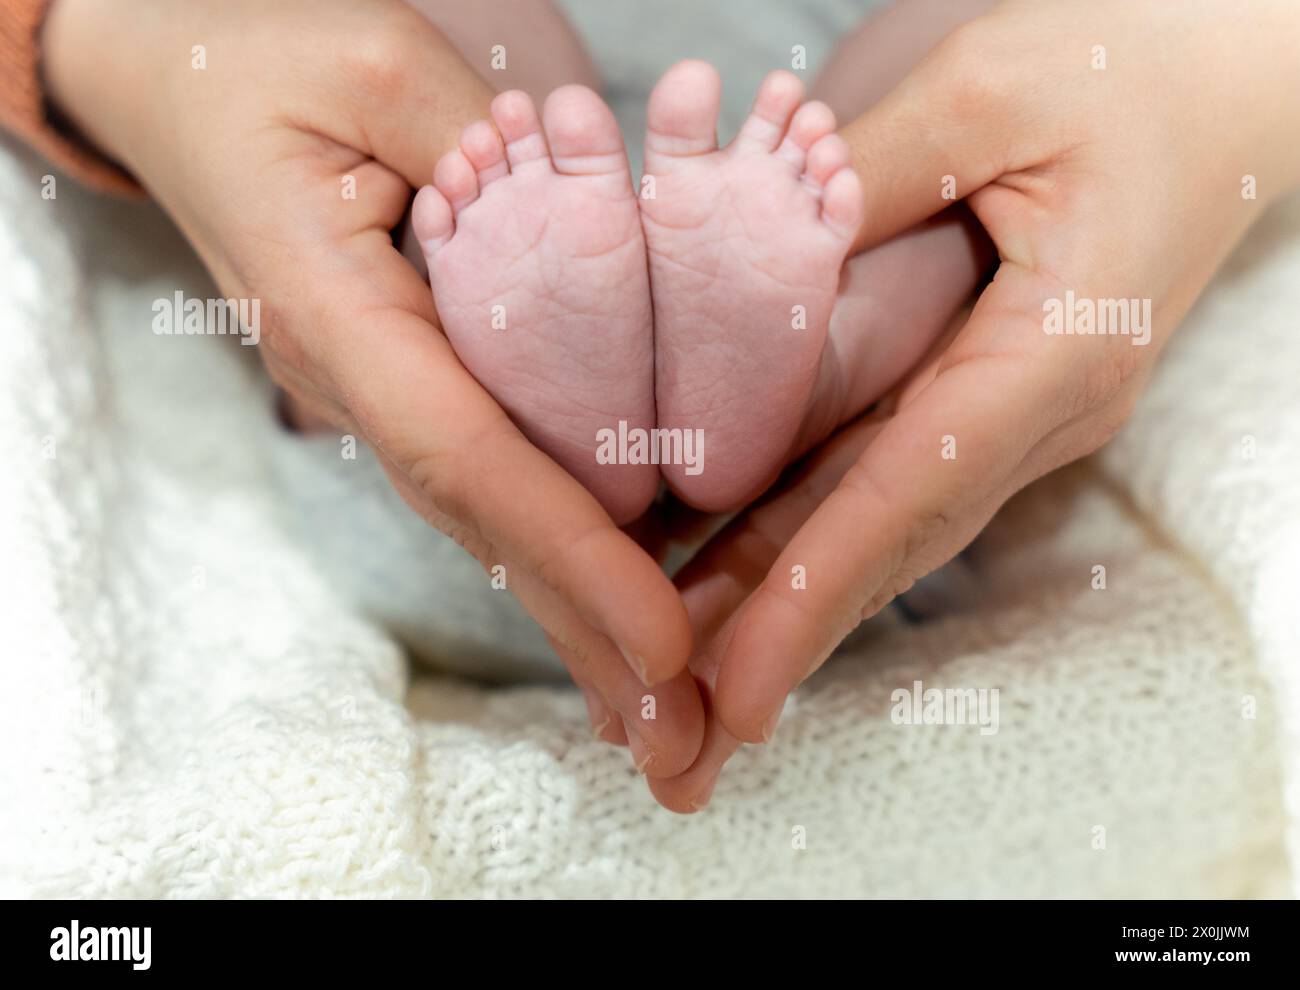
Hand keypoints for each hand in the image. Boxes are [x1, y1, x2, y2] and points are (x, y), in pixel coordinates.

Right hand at [41, 0, 705, 772]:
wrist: (171, 81)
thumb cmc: (251, 58)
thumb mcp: (377, 66)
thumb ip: (487, 150)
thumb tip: (592, 215)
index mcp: (336, 310)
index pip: (467, 453)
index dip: (567, 551)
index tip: (660, 642)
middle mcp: (353, 376)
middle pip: (480, 523)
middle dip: (583, 633)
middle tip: (678, 743)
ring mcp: (374, 387)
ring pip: (485, 515)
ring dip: (573, 615)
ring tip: (658, 710)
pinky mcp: (404, 376)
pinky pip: (485, 472)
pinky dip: (550, 548)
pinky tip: (604, 611)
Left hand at [650, 0, 1299, 805]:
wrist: (1220, 80)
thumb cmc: (1128, 71)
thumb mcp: (987, 95)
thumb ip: (862, 182)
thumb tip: (743, 255)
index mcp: (1055, 350)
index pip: (912, 494)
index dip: (816, 595)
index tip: (737, 687)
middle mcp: (1040, 410)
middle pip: (887, 545)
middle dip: (779, 642)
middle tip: (678, 734)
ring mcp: (1017, 411)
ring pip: (879, 525)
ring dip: (777, 605)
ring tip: (675, 677)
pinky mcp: (988, 395)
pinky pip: (884, 477)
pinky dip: (803, 533)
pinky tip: (724, 570)